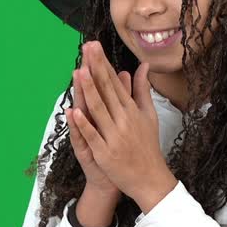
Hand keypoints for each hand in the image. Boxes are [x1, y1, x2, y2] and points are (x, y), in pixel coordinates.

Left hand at [67, 41, 177, 209]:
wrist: (150, 178)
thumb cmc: (148, 145)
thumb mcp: (149, 115)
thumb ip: (142, 89)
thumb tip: (143, 66)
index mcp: (132, 110)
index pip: (115, 82)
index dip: (103, 64)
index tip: (95, 47)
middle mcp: (124, 120)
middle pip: (107, 90)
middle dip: (96, 68)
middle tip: (87, 48)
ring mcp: (114, 136)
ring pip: (99, 110)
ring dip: (88, 91)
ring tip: (79, 72)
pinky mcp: (106, 153)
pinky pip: (93, 136)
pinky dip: (85, 124)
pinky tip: (75, 111)